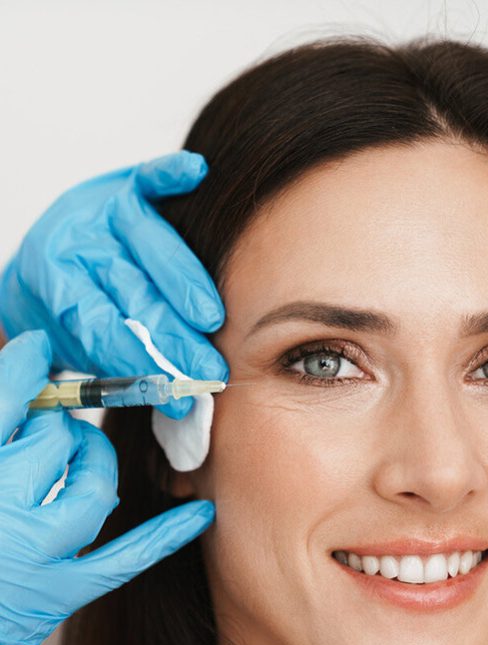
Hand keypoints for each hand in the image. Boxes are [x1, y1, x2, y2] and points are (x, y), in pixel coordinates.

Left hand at [0, 151, 228, 418]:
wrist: (57, 258)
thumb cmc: (76, 312)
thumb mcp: (81, 345)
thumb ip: (120, 366)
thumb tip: (180, 404)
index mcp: (52, 285)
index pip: (102, 327)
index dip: (141, 361)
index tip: (176, 391)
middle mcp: (75, 243)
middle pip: (130, 291)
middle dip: (171, 336)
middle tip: (205, 369)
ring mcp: (100, 211)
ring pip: (148, 244)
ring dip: (185, 284)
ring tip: (212, 321)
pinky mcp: (123, 186)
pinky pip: (147, 176)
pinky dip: (169, 175)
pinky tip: (195, 173)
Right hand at [0, 330, 215, 644]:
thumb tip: (17, 378)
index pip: (4, 403)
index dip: (23, 368)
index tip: (35, 349)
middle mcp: (0, 514)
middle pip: (52, 440)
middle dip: (52, 425)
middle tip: (43, 425)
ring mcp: (34, 558)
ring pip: (93, 487)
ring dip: (92, 461)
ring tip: (77, 454)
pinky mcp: (60, 595)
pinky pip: (125, 558)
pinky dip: (165, 534)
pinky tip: (200, 511)